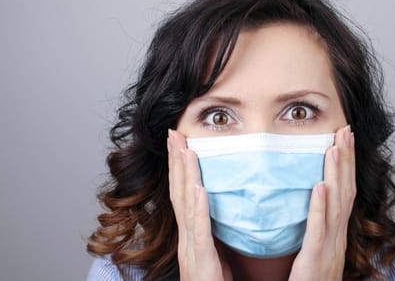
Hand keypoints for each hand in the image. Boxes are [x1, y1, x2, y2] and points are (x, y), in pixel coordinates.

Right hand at [167, 129, 232, 280]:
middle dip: (176, 161)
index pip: (185, 193)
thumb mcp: (215, 255)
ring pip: (185, 205)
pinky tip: (198, 187)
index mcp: (192, 236)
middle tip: (174, 132)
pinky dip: (197, 208)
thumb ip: (214, 233)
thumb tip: (220, 209)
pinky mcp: (202, 262)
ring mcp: (191, 250)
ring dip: (184, 175)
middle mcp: (187, 239)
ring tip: (184, 149)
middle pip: (179, 192)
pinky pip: (199, 231)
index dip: (181, 166)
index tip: (181, 140)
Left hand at [289, 125, 356, 280]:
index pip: (345, 191)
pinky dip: (320, 207)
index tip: (344, 139)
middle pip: (346, 190)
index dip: (346, 164)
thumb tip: (314, 199)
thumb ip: (318, 227)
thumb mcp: (319, 250)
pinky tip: (320, 186)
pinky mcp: (317, 258)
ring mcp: (330, 246)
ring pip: (336, 204)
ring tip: (334, 147)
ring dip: (337, 174)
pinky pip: (319, 229)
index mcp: (337, 232)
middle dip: (346, 159)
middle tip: (345, 130)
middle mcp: (338, 236)